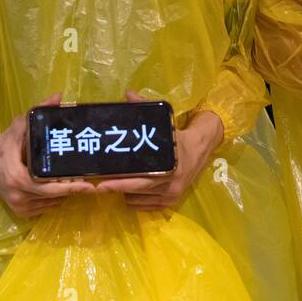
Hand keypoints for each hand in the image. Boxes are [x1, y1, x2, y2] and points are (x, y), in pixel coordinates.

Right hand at [0, 93, 92, 218]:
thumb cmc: (3, 145)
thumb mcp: (18, 127)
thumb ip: (37, 112)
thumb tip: (59, 97)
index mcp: (16, 177)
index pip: (48, 187)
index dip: (68, 187)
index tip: (87, 184)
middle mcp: (17, 195)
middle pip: (52, 197)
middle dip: (71, 189)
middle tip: (86, 180)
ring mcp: (18, 206)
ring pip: (50, 204)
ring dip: (63, 195)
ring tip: (73, 181)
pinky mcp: (20, 213)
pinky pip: (44, 208)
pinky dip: (53, 200)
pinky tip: (57, 188)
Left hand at [96, 91, 223, 210]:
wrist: (202, 148)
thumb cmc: (179, 135)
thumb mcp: (164, 121)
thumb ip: (144, 108)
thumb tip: (127, 94)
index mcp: (168, 164)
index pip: (138, 179)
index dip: (119, 183)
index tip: (102, 184)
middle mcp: (171, 183)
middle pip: (136, 192)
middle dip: (117, 189)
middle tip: (99, 187)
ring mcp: (172, 194)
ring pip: (138, 200)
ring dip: (127, 193)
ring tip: (120, 181)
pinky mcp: (172, 201)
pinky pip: (146, 206)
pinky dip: (136, 199)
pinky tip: (132, 189)